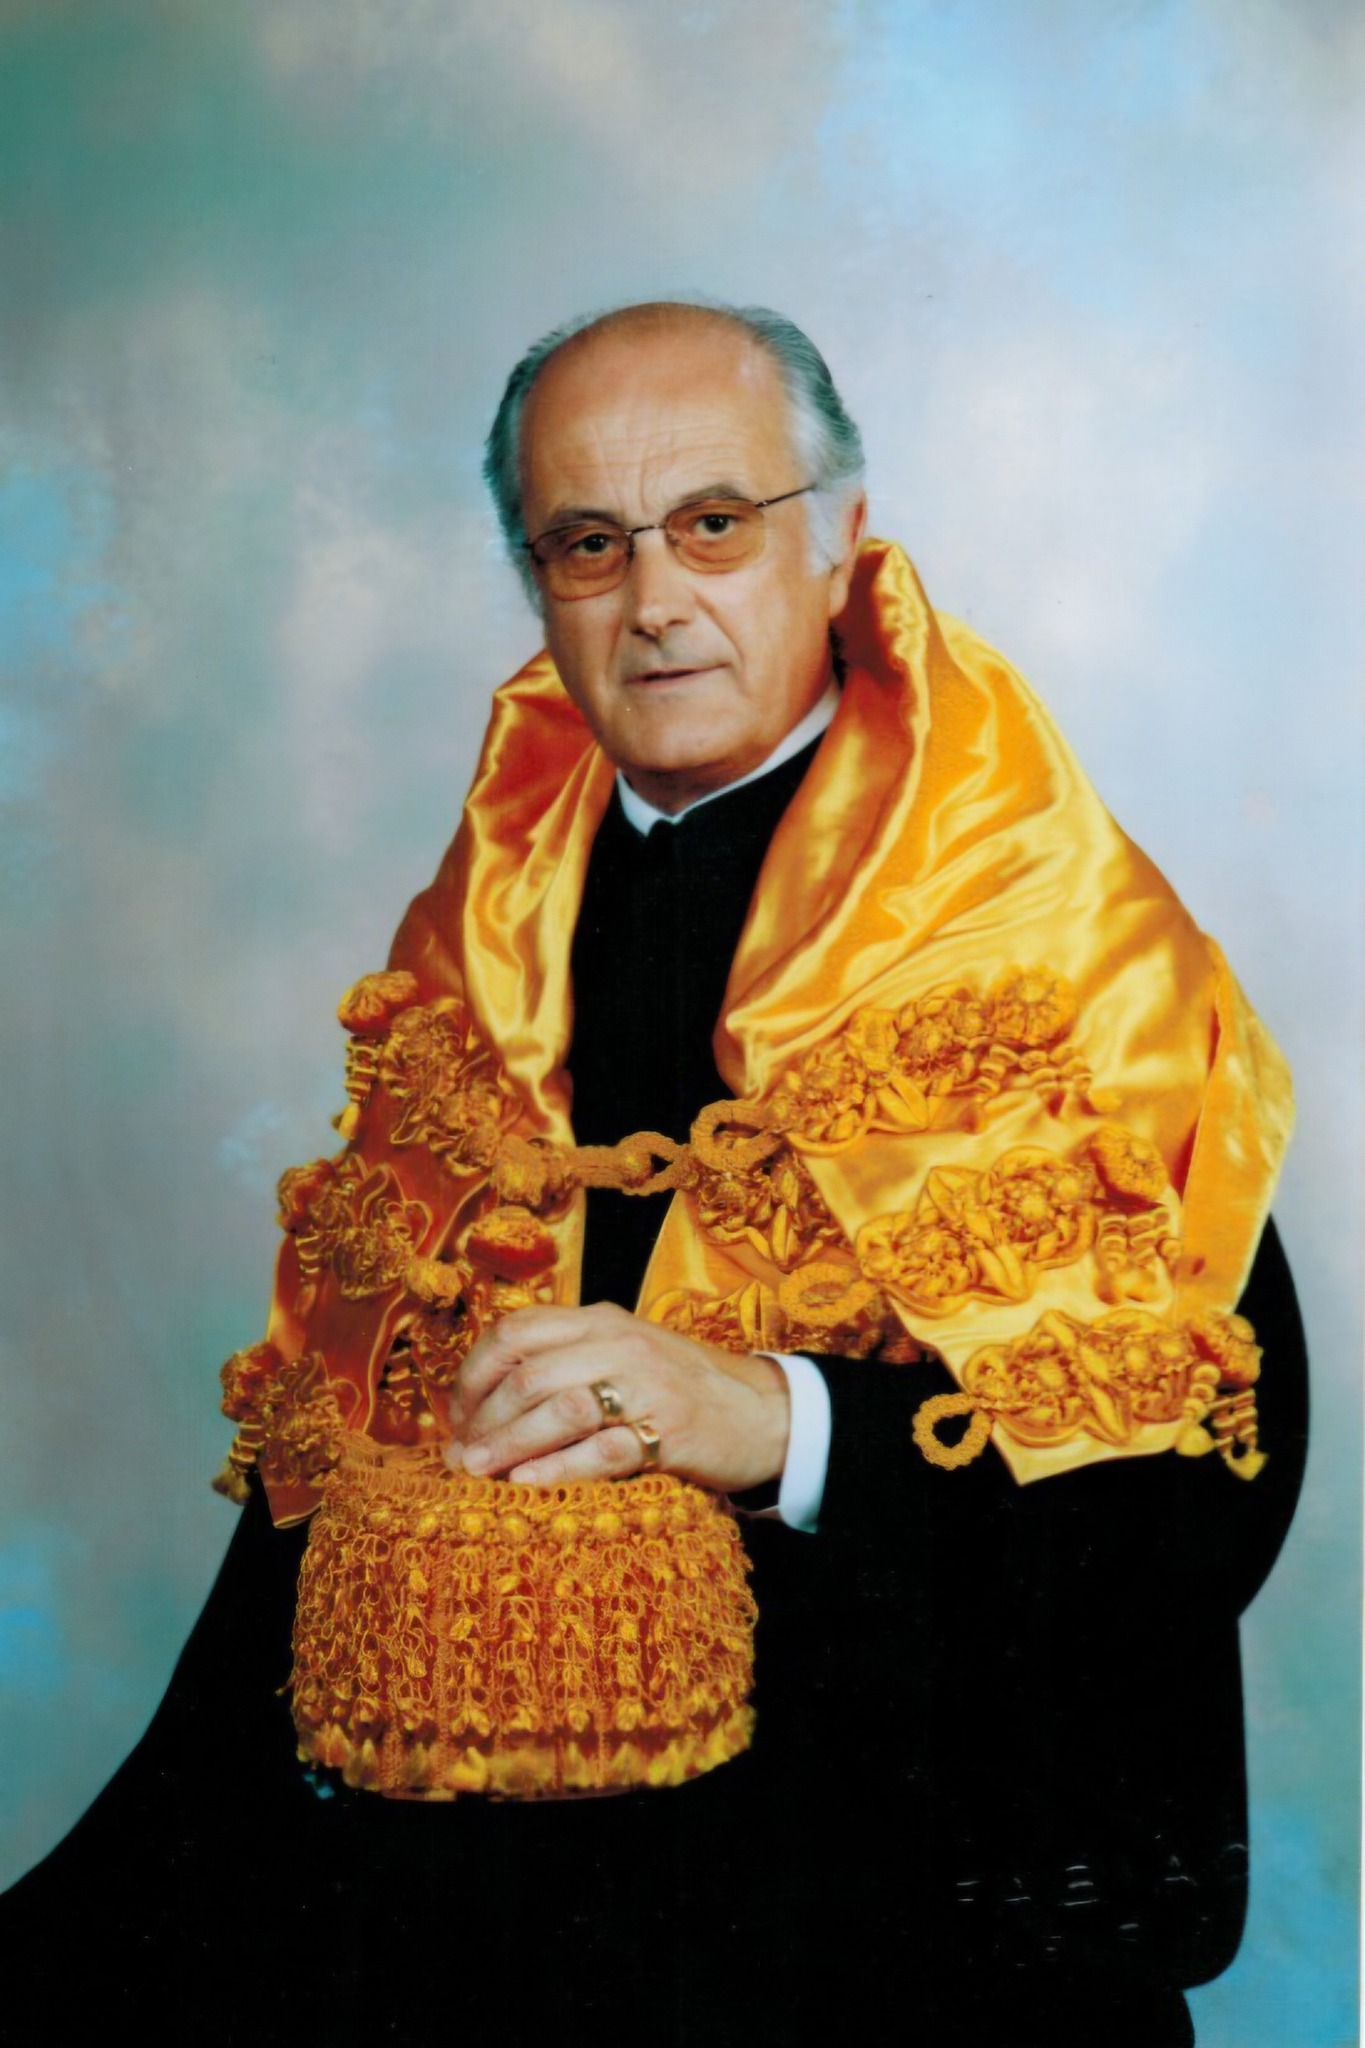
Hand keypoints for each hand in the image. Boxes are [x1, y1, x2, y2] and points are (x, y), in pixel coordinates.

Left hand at [442, 1301, 789, 1493]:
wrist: (766, 1411)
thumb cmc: (682, 1387)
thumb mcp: (624, 1351)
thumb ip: (570, 1358)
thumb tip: (488, 1398)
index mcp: (600, 1318)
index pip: (515, 1331)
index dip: (474, 1373)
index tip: (456, 1414)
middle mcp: (618, 1342)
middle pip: (527, 1375)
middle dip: (483, 1420)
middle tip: (460, 1457)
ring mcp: (645, 1384)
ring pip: (557, 1409)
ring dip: (508, 1445)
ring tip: (478, 1473)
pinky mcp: (668, 1430)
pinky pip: (601, 1451)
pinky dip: (557, 1470)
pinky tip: (527, 1486)